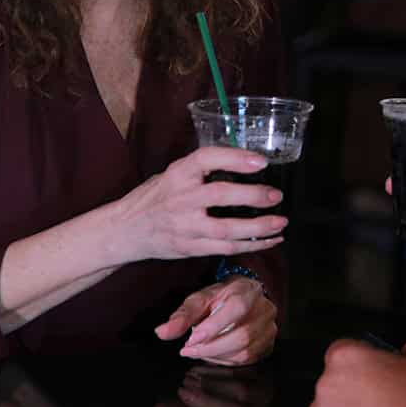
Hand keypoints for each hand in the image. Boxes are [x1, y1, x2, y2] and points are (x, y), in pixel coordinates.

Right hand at [113, 147, 286, 263]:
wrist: (125, 230)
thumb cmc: (154, 197)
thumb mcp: (172, 174)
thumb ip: (201, 169)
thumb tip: (244, 160)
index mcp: (178, 174)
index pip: (207, 159)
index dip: (235, 158)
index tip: (261, 162)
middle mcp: (181, 199)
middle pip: (221, 195)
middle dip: (253, 196)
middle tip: (276, 196)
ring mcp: (185, 226)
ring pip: (227, 229)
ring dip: (258, 228)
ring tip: (280, 223)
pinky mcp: (190, 248)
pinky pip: (225, 249)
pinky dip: (251, 245)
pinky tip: (269, 240)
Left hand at [156, 277, 277, 365]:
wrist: (244, 297)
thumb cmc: (220, 298)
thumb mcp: (200, 300)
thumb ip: (182, 316)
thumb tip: (162, 332)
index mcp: (247, 291)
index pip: (236, 309)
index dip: (213, 327)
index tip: (190, 340)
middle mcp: (264, 309)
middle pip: (242, 335)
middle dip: (211, 348)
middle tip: (189, 350)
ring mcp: (269, 327)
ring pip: (246, 351)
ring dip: (218, 357)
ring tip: (200, 352)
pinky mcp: (269, 343)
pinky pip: (250, 359)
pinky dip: (228, 361)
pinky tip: (215, 356)